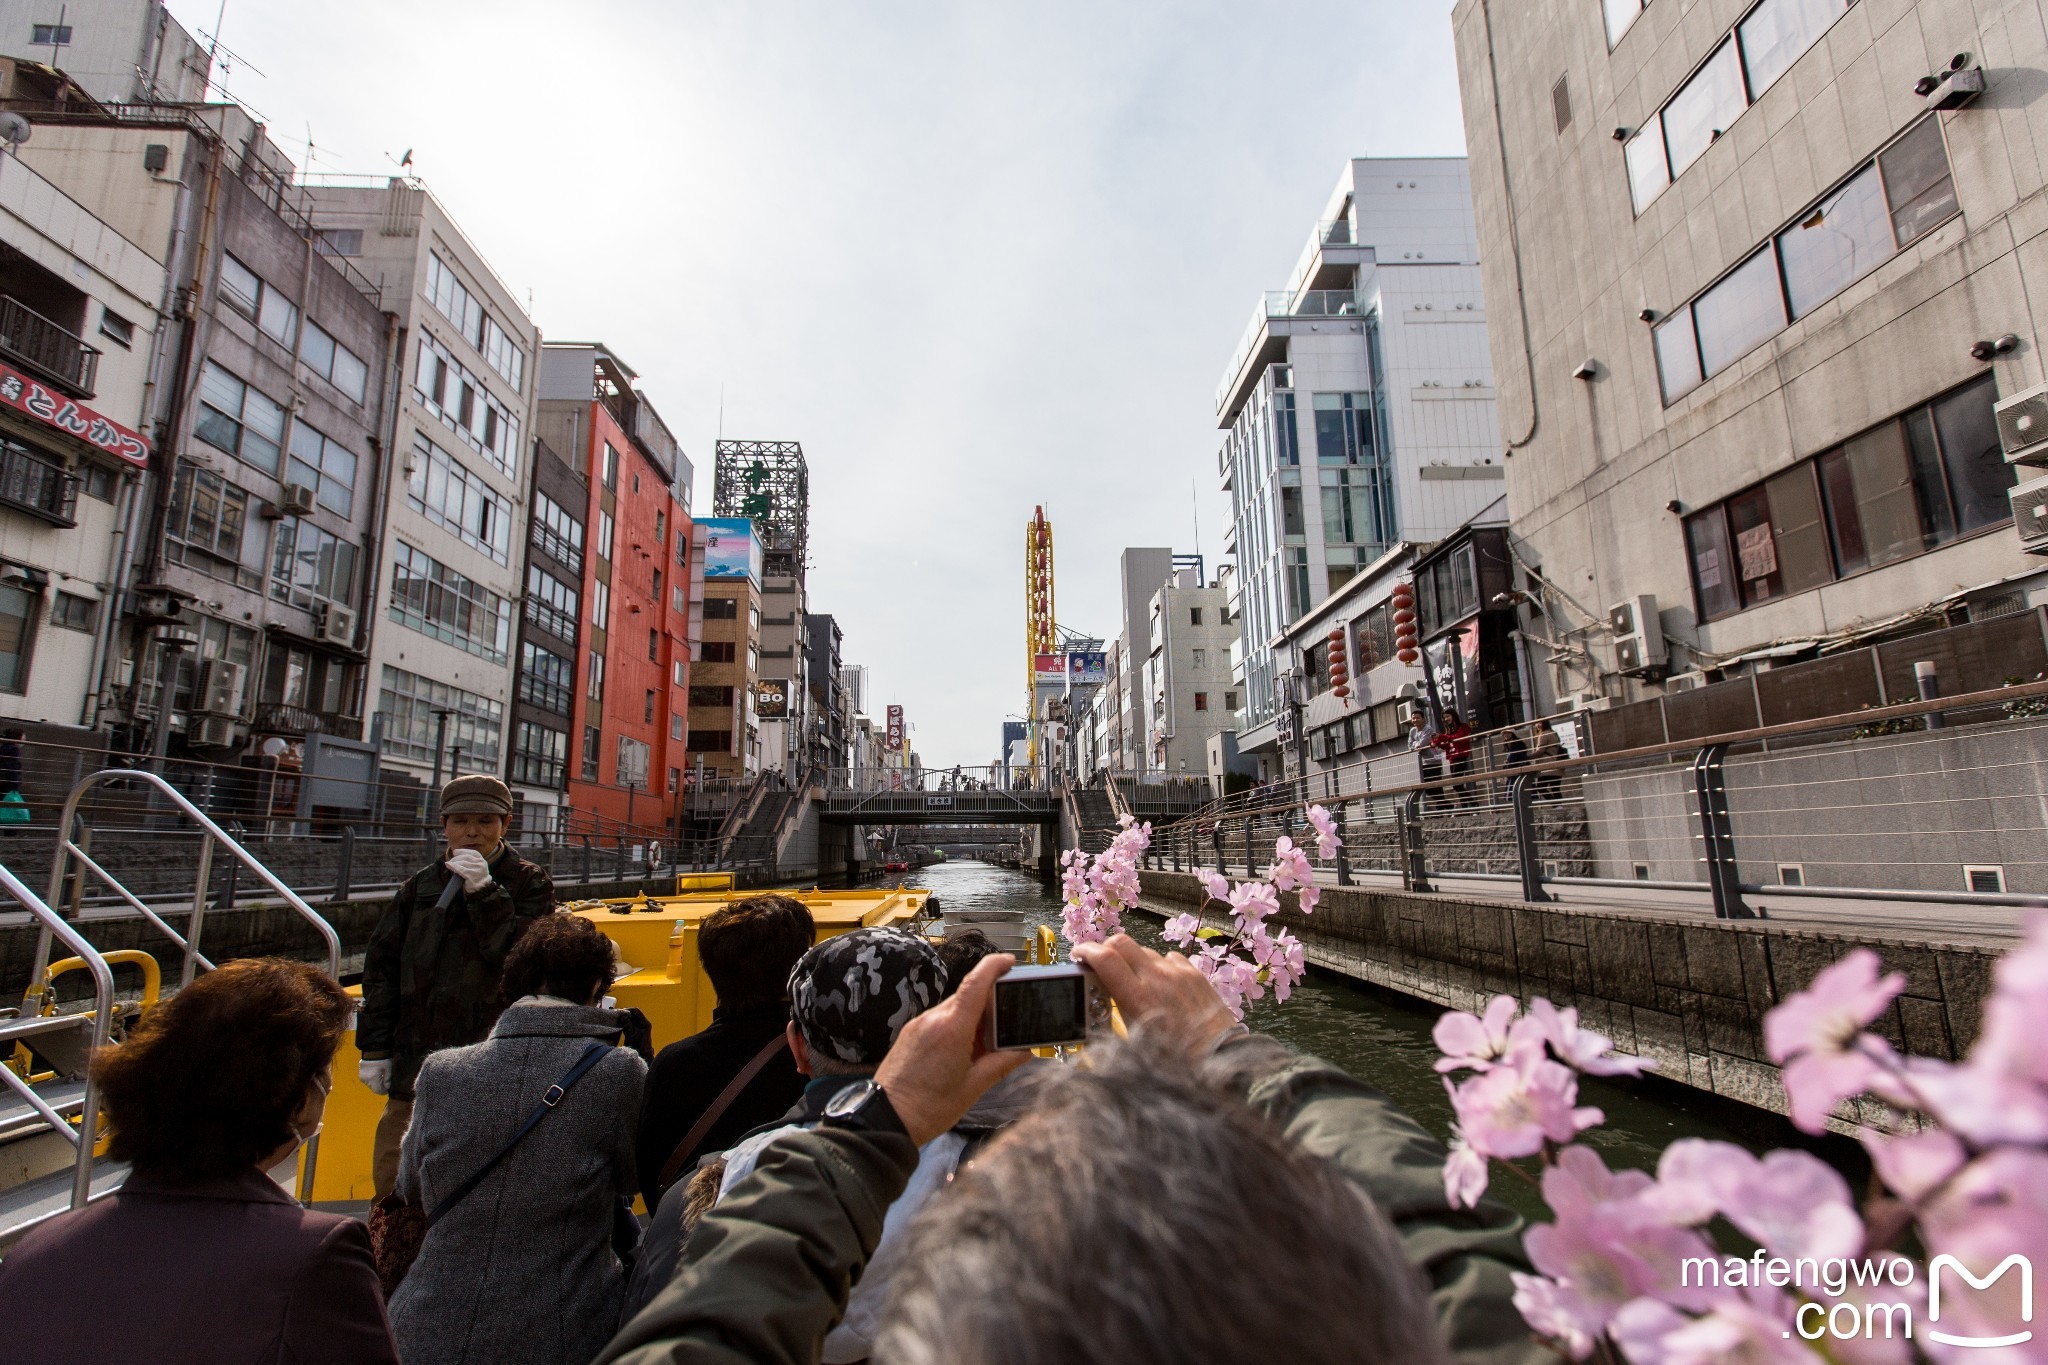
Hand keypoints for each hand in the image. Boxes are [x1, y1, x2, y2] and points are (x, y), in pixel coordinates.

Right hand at [358, 1058, 391, 1095]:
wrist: (373, 1049)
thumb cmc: (382, 1059)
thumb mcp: (388, 1069)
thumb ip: (387, 1080)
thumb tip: (387, 1087)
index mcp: (372, 1079)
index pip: (378, 1090)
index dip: (383, 1091)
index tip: (388, 1090)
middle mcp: (365, 1080)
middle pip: (373, 1088)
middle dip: (379, 1087)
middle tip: (385, 1083)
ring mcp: (361, 1077)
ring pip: (370, 1085)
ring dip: (375, 1083)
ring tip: (381, 1077)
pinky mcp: (360, 1073)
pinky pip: (366, 1080)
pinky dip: (371, 1079)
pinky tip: (376, 1074)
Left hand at [444, 847, 491, 892]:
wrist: (482, 889)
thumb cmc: (477, 878)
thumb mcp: (477, 867)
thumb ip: (470, 861)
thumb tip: (456, 853)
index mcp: (482, 861)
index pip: (472, 853)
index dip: (463, 851)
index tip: (455, 852)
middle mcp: (480, 864)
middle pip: (466, 857)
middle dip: (456, 858)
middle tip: (451, 861)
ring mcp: (476, 870)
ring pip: (462, 863)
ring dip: (454, 862)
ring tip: (449, 864)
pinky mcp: (470, 876)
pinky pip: (460, 869)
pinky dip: (453, 866)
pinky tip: (448, 865)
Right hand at [617, 1006, 654, 1063]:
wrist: (641, 1057)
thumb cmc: (638, 1047)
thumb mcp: (631, 1036)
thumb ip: (627, 1025)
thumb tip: (622, 1015)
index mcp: (645, 1023)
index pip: (636, 1011)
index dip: (627, 1010)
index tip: (619, 1013)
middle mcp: (643, 1023)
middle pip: (633, 1014)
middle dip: (624, 1014)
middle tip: (616, 1015)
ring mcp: (639, 1027)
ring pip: (630, 1018)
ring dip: (623, 1018)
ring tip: (615, 1019)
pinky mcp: (635, 1030)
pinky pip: (629, 1023)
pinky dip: (623, 1022)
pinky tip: (617, 1023)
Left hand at [873, 954, 1030, 1145]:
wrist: (886, 1119)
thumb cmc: (927, 1108)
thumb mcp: (974, 1087)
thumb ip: (1001, 1064)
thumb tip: (1022, 1052)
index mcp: (952, 1029)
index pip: (976, 983)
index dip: (994, 967)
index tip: (1008, 961)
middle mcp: (932, 1019)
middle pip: (968, 997)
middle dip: (989, 1007)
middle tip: (1003, 1029)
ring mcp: (918, 1025)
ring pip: (953, 1010)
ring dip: (971, 1021)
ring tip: (980, 1051)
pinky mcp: (910, 1034)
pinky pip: (939, 1021)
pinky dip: (955, 1029)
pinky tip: (960, 1054)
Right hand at [1072, 934, 1240, 1060]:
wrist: (1219, 1060)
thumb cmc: (1176, 1060)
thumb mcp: (1135, 1042)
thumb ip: (1115, 1016)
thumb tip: (1099, 1002)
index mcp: (1137, 998)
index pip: (1104, 957)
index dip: (1086, 951)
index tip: (1079, 956)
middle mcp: (1157, 978)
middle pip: (1121, 942)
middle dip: (1105, 948)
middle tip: (1100, 963)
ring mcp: (1178, 973)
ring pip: (1145, 951)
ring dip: (1133, 960)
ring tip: (1133, 982)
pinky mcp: (1195, 974)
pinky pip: (1169, 959)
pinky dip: (1159, 966)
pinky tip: (1161, 984)